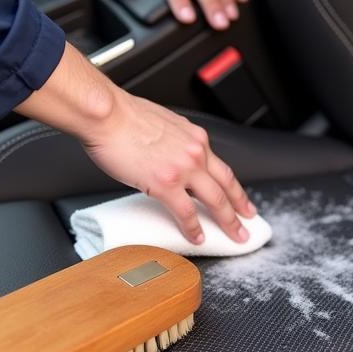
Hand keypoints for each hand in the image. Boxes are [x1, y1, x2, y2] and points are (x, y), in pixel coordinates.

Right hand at [81, 90, 256, 243]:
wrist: (106, 114)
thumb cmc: (124, 116)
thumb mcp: (163, 125)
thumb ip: (175, 143)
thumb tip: (173, 158)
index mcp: (194, 137)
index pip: (221, 168)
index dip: (234, 188)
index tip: (241, 200)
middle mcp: (195, 151)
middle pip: (226, 186)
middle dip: (240, 208)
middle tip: (247, 224)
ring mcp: (183, 169)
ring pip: (215, 201)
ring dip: (227, 222)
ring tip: (234, 236)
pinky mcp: (165, 183)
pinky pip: (186, 212)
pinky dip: (193, 228)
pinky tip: (197, 237)